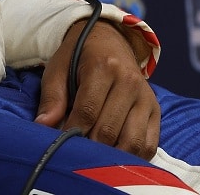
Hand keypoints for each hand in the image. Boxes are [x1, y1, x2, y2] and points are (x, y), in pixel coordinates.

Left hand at [35, 19, 159, 158]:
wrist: (110, 40)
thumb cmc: (79, 57)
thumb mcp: (59, 68)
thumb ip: (52, 97)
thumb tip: (43, 126)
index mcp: (104, 66)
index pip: (87, 111)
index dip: (71, 133)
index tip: (60, 144)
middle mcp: (129, 81)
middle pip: (109, 131)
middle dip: (89, 148)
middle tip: (75, 154)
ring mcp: (146, 97)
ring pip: (132, 142)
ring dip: (112, 158)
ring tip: (94, 159)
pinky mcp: (155, 110)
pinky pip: (149, 145)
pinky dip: (133, 158)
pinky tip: (115, 158)